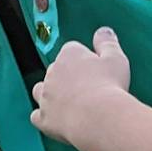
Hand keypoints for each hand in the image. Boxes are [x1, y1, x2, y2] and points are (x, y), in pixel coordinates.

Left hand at [30, 29, 131, 147]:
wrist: (98, 117)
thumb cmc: (109, 85)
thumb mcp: (115, 59)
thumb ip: (107, 43)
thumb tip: (103, 31)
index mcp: (69, 54)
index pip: (71, 50)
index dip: (84, 60)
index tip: (96, 70)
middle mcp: (51, 72)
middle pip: (55, 70)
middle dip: (67, 77)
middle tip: (87, 89)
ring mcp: (45, 96)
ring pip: (40, 90)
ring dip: (49, 94)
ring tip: (66, 102)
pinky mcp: (43, 118)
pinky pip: (36, 116)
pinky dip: (43, 116)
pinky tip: (54, 120)